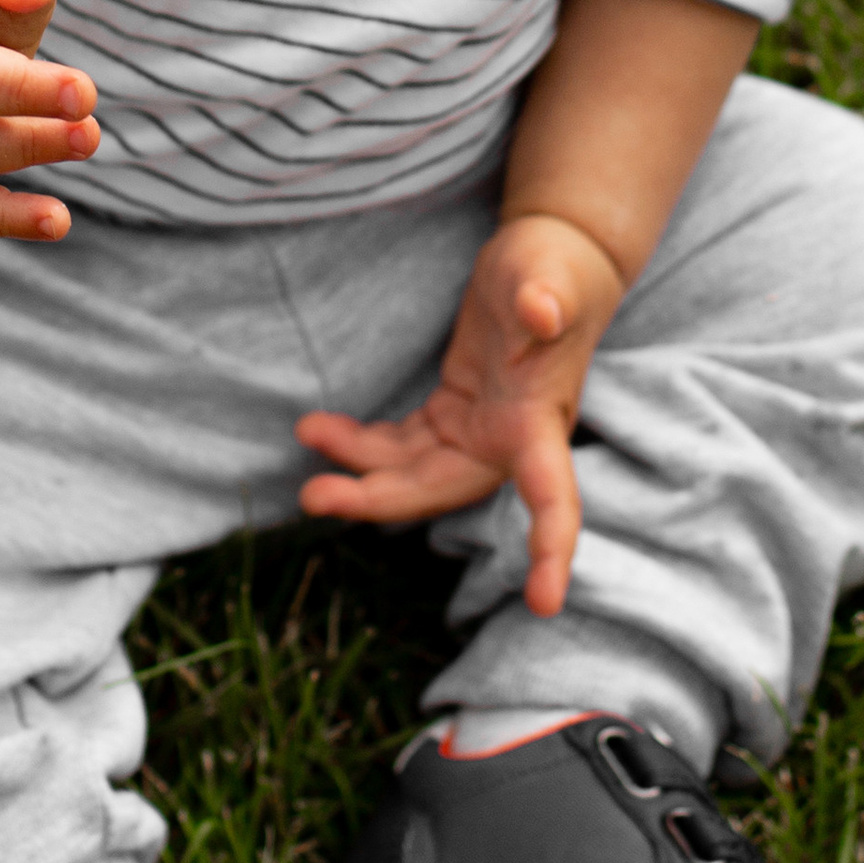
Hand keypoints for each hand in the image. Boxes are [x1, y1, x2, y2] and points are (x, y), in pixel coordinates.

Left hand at [295, 210, 626, 617]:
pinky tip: (324, 430)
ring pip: (413, 475)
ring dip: (359, 472)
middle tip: (316, 496)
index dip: (550, 549)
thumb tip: (543, 309)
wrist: (552, 259)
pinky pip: (402, 447)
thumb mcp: (548, 274)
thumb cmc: (557, 266)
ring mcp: (478, 430)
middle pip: (441, 492)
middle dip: (380, 500)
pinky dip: (362, 445)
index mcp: (540, 422)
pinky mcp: (453, 412)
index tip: (545, 603)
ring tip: (306, 437)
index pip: (552, 497)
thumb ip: (547, 296)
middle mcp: (510, 440)